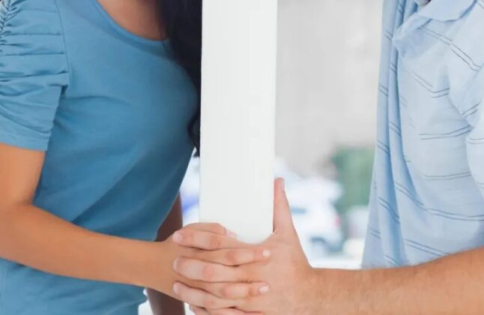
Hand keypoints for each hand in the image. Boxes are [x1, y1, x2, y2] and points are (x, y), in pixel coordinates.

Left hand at [173, 179, 317, 314]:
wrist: (308, 296)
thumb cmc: (296, 262)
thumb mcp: (288, 234)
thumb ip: (279, 207)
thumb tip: (277, 181)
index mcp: (256, 256)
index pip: (220, 244)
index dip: (197, 239)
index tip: (179, 236)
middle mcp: (250, 277)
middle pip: (213, 271)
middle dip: (191, 265)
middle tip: (174, 260)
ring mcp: (249, 299)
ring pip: (214, 297)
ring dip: (193, 291)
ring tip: (176, 284)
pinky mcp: (249, 314)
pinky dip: (206, 311)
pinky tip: (193, 305)